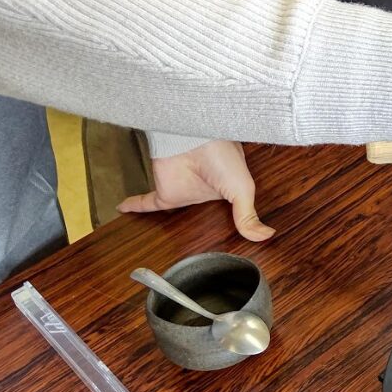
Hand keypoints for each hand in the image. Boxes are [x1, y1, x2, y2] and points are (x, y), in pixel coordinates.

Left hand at [118, 141, 274, 241]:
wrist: (193, 139)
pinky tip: (124, 209)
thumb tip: (266, 236)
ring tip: (166, 243)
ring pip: (176, 216)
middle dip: (200, 229)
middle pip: (202, 216)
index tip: (232, 245)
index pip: (229, 213)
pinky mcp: (164, 193)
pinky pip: (146, 203)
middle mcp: (205, 194)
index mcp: (228, 192)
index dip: (230, 227)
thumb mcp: (242, 188)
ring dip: (170, 225)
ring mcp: (183, 193)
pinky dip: (135, 206)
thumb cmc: (222, 157)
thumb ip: (248, 215)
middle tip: (198, 251)